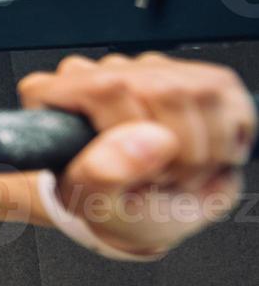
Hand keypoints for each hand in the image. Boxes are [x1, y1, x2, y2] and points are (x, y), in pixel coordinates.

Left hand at [18, 53, 254, 256]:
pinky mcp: (200, 78)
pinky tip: (200, 157)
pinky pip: (229, 102)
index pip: (98, 87)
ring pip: (197, 94)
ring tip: (173, 172)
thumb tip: (148, 138)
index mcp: (56, 97)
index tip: (126, 169)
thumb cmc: (111, 205)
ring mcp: (151, 70)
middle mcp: (101, 72)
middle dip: (168, 153)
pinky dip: (225, 146)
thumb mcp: (91, 203)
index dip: (123, 133)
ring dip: (198, 153)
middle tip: (154, 179)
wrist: (153, 215)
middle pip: (155, 91)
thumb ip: (100, 174)